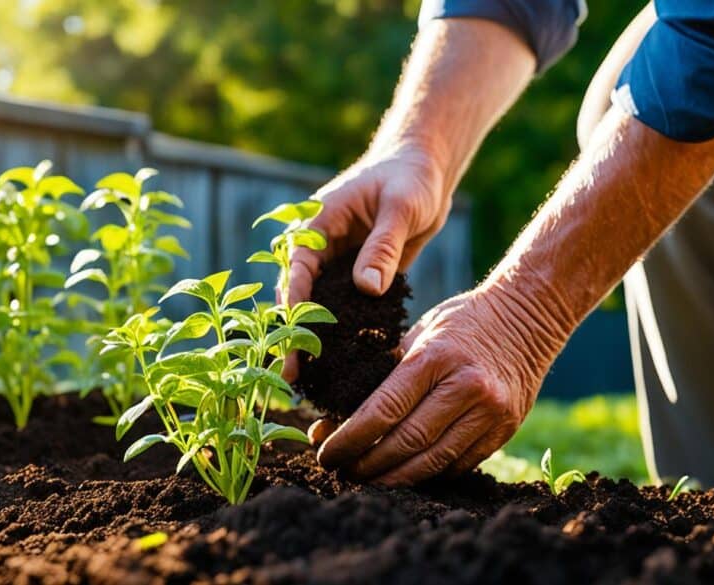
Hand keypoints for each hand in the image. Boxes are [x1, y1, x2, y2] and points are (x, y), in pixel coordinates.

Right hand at [281, 143, 450, 381]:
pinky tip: (341, 366)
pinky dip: (339, 334)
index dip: (291, 306)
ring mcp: (335, 265)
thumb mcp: (401, 207)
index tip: (290, 340)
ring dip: (311, 339)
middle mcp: (319, 247)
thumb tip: (367, 289)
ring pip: (314, 307)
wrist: (424, 171)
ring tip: (307, 381)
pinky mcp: (354, 277)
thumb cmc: (409, 178)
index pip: (296, 269)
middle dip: (292, 333)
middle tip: (290, 374)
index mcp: (317, 224)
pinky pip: (342, 309)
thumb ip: (382, 247)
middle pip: (296, 295)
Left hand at [312, 285, 567, 485]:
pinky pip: (459, 464)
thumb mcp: (415, 334)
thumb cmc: (459, 322)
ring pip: (433, 462)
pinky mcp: (505, 429)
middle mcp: (466, 387)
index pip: (383, 411)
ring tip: (367, 480)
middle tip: (341, 472)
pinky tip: (405, 472)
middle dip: (367, 464)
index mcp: (434, 358)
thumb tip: (331, 423)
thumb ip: (379, 376)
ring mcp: (490, 412)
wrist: (528, 314)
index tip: (326, 454)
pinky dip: (428, 473)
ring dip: (394, 478)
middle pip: (406, 443)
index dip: (349, 440)